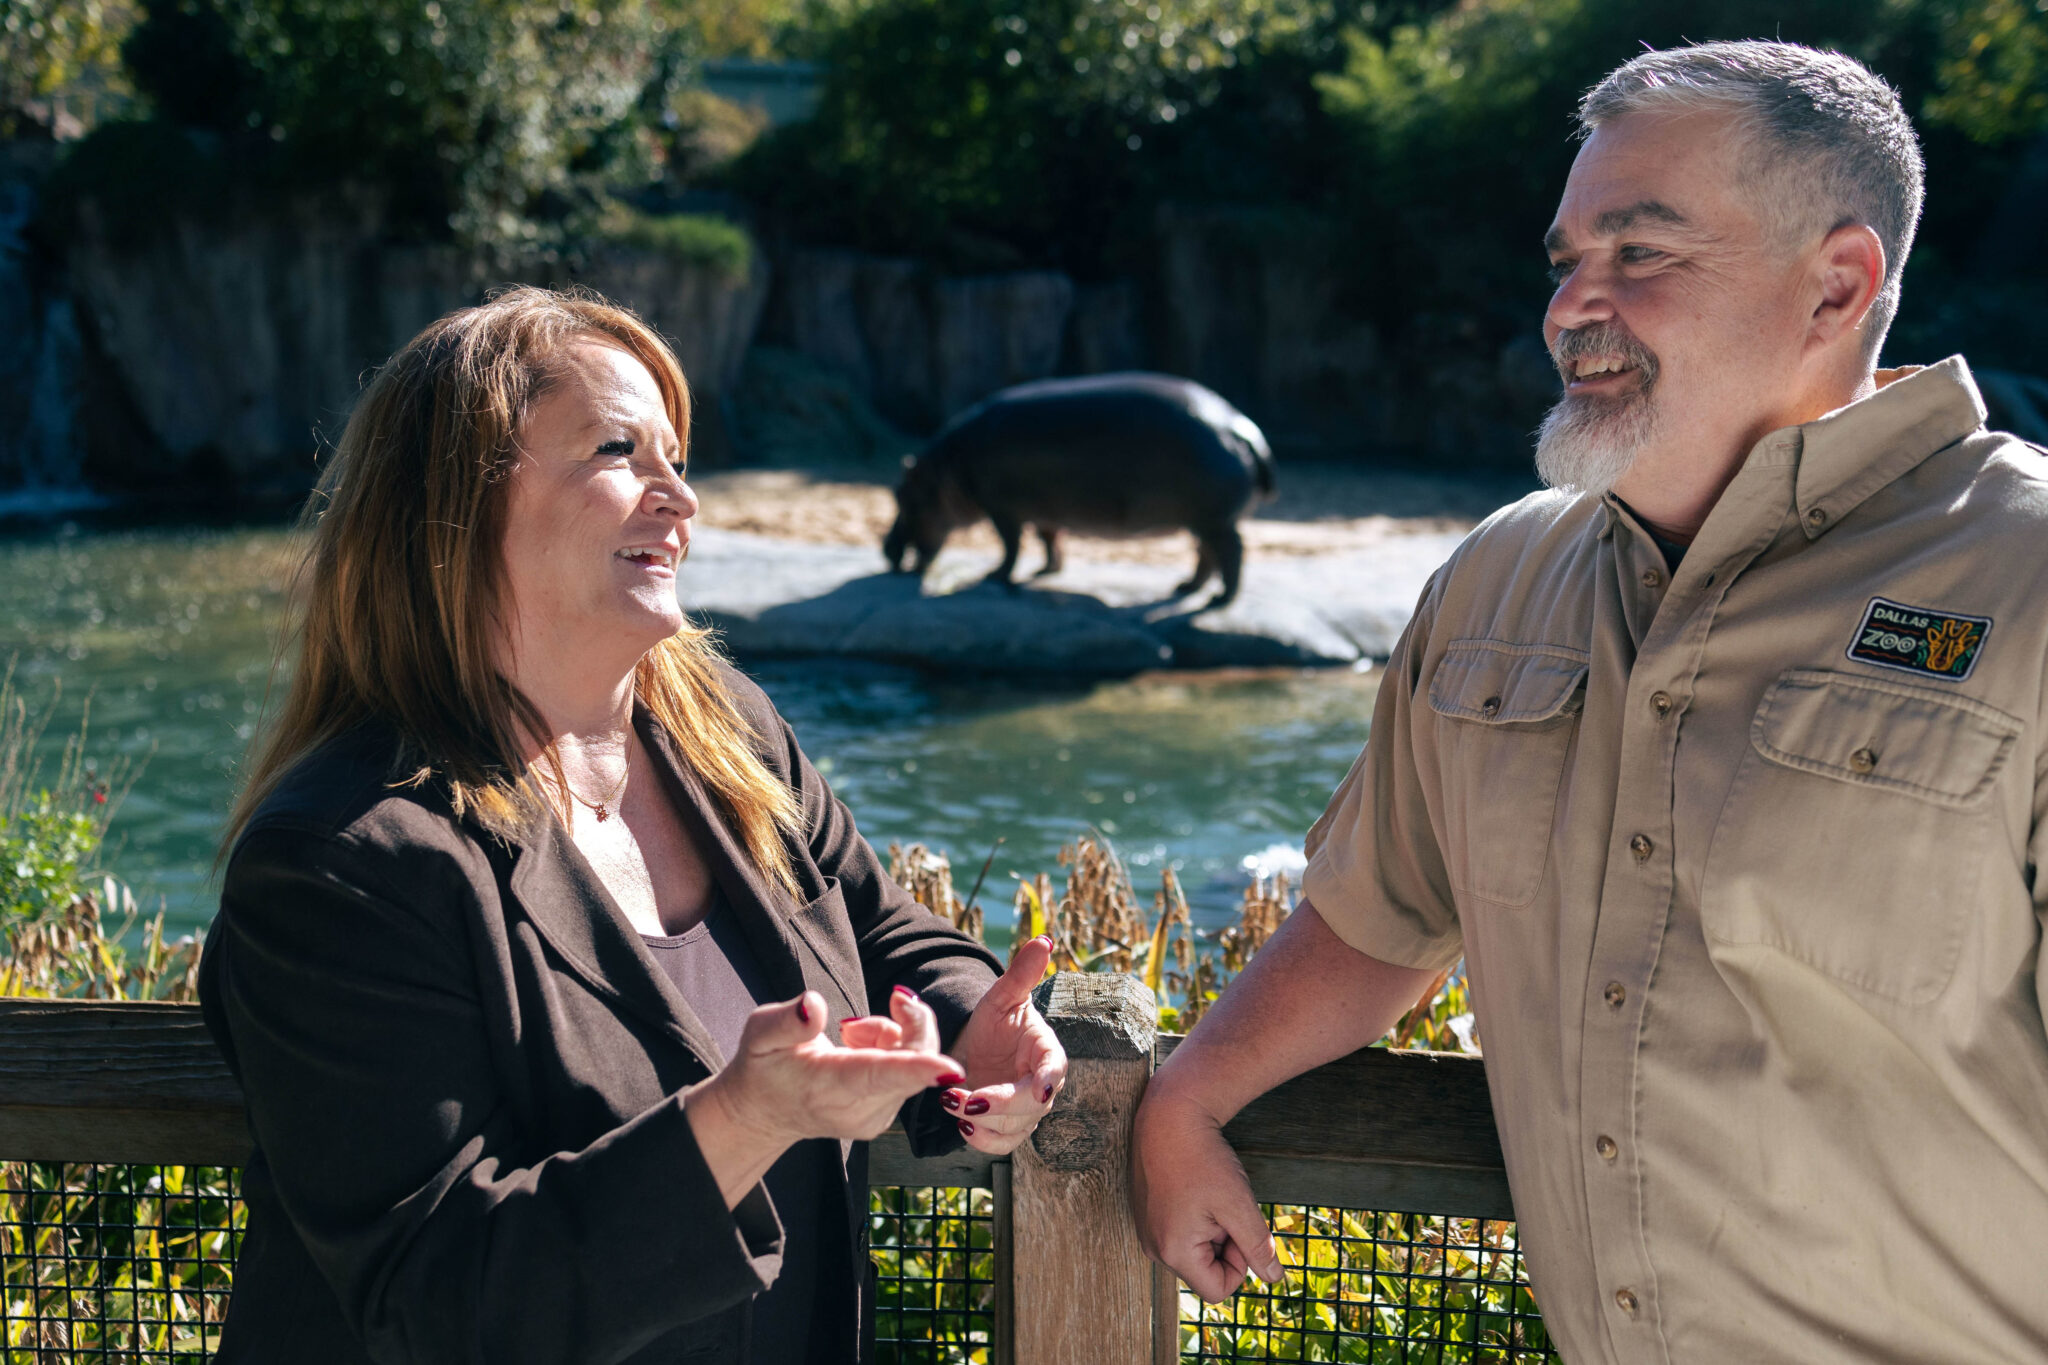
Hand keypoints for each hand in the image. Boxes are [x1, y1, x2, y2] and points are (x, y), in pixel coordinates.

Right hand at [699, 986, 962, 1147]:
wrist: (763, 1111)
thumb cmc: (763, 1066)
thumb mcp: (760, 1033)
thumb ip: (788, 1020)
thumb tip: (814, 1005)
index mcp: (832, 1086)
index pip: (881, 1076)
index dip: (918, 1068)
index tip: (951, 1068)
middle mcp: (861, 1110)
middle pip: (915, 1062)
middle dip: (912, 1021)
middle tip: (892, 998)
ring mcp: (877, 1117)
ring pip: (917, 1062)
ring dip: (896, 1033)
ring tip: (851, 1031)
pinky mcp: (885, 1114)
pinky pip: (911, 1070)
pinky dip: (895, 1048)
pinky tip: (861, 1047)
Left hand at [938, 935, 1066, 1154]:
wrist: (974, 1048)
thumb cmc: (994, 1021)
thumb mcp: (1002, 996)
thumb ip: (1022, 973)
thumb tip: (1043, 940)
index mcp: (1047, 1052)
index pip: (1056, 1068)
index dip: (1049, 1079)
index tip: (1039, 1087)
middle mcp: (1042, 1085)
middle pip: (1032, 1106)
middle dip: (999, 1105)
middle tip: (965, 1097)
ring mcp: (1025, 1111)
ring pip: (1014, 1129)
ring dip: (984, 1123)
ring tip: (952, 1102)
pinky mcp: (1006, 1129)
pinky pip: (1000, 1144)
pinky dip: (981, 1139)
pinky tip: (961, 1123)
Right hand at [1130, 1081, 1283, 1302]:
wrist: (1170, 1115)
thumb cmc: (1204, 1159)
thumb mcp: (1238, 1205)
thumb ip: (1257, 1247)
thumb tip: (1274, 1278)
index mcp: (1173, 1252)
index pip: (1218, 1289)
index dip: (1239, 1263)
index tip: (1238, 1225)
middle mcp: (1153, 1247)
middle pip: (1205, 1269)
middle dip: (1223, 1242)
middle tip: (1223, 1204)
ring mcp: (1146, 1230)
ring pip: (1194, 1249)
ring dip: (1210, 1228)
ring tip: (1207, 1193)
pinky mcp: (1146, 1214)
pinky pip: (1179, 1232)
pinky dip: (1195, 1217)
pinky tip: (1194, 1187)